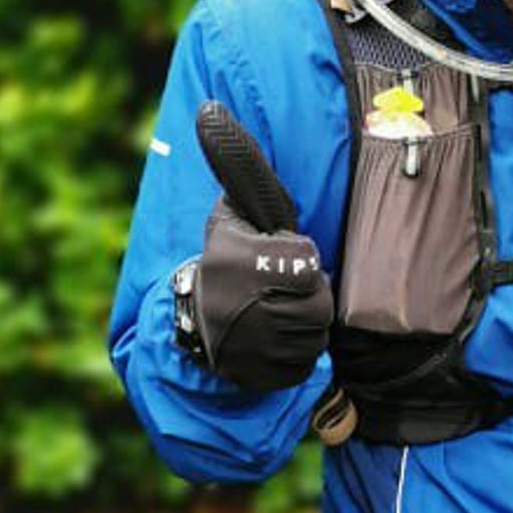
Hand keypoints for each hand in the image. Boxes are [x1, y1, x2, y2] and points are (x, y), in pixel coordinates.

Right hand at [193, 200, 332, 392]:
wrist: (194, 318)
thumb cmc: (225, 264)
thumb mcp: (231, 221)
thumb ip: (246, 186)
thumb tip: (225, 138)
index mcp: (238, 263)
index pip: (308, 263)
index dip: (304, 260)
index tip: (289, 260)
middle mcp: (244, 306)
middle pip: (319, 305)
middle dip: (313, 295)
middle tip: (295, 291)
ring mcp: (251, 346)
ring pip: (315, 337)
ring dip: (308, 324)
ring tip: (287, 312)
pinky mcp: (257, 374)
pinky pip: (304, 365)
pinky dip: (299, 352)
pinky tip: (281, 338)